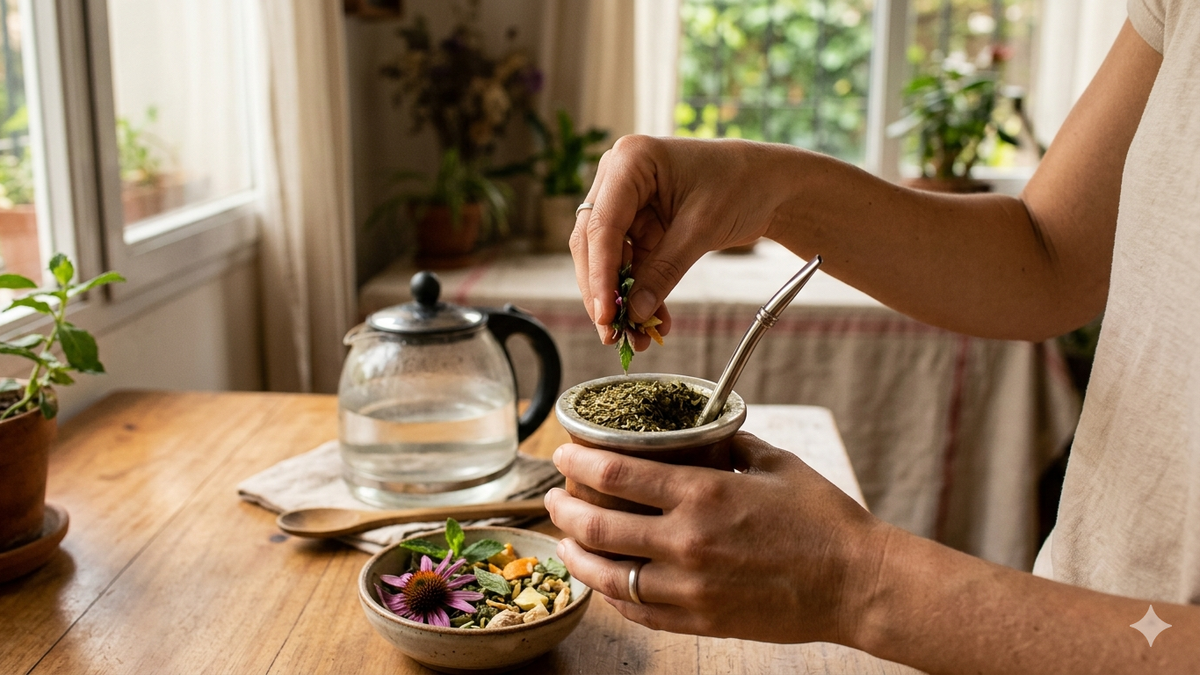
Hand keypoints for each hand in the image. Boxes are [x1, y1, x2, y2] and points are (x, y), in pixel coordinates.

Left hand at [544, 432, 885, 644]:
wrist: (856, 584)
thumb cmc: (823, 519)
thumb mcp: (776, 462)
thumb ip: (731, 444)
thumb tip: (704, 431)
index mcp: (704, 494)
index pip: (616, 474)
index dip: (577, 461)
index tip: (561, 453)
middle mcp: (687, 542)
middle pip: (597, 526)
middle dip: (563, 510)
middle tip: (553, 498)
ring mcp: (690, 588)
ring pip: (607, 575)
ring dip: (575, 556)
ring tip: (564, 544)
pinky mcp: (700, 620)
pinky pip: (637, 611)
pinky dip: (612, 595)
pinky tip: (604, 582)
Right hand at [572, 136, 788, 348]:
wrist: (768, 184)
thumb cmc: (740, 184)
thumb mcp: (702, 228)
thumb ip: (665, 270)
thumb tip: (636, 312)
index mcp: (630, 161)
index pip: (602, 225)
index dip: (600, 274)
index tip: (606, 314)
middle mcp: (618, 178)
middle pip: (593, 243)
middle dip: (603, 291)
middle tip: (612, 332)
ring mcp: (626, 203)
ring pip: (608, 260)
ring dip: (621, 299)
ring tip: (635, 336)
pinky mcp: (639, 226)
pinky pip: (631, 265)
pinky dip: (640, 293)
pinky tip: (652, 321)